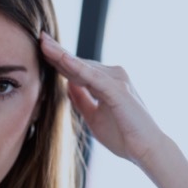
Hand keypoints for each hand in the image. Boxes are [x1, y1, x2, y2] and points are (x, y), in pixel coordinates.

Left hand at [39, 32, 160, 166]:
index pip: (77, 69)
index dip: (58, 59)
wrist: (148, 151)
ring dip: (62, 54)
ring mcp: (116, 81)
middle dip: (57, 51)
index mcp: (106, 83)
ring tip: (44, 43)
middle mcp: (112, 76)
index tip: (40, 48)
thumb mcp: (94, 117)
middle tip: (39, 36)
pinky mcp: (117, 90)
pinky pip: (92, 77)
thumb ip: (82, 99)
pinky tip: (61, 59)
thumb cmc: (124, 136)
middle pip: (78, 62)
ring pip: (83, 65)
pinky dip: (76, 67)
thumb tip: (67, 85)